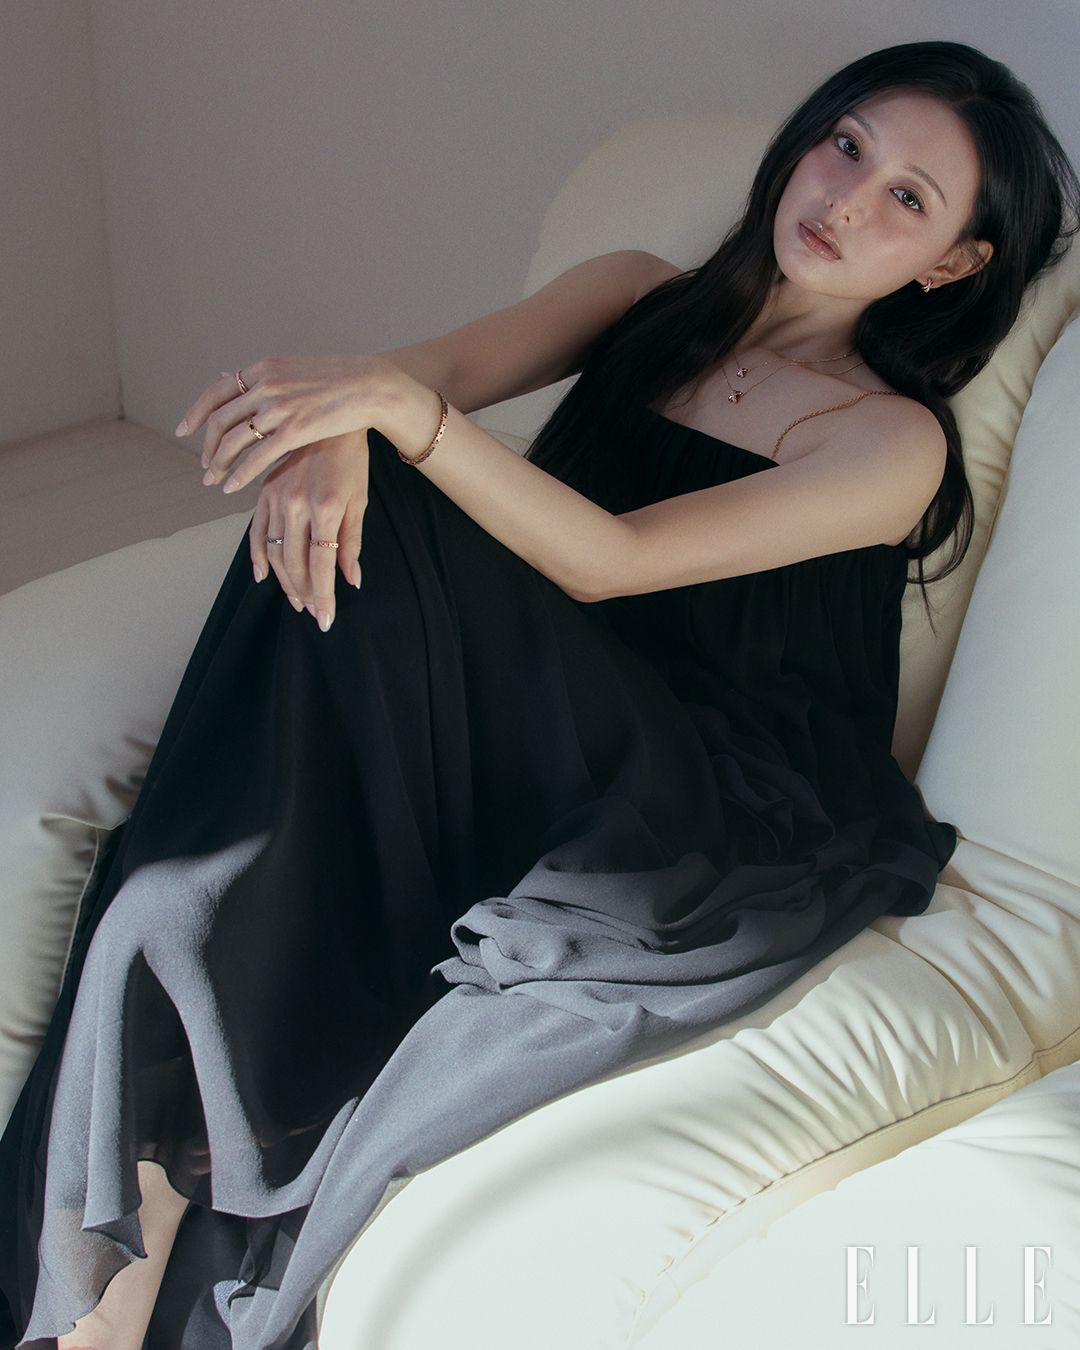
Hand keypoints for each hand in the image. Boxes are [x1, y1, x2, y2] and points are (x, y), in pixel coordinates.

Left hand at [175, 353, 393, 493]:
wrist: (370, 385)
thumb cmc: (340, 381)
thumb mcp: (298, 371)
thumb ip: (273, 379)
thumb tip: (254, 384)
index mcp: (265, 369)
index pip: (217, 391)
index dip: (197, 412)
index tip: (185, 429)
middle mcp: (266, 385)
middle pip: (220, 419)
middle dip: (207, 445)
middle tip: (203, 464)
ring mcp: (279, 407)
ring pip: (234, 440)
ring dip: (218, 463)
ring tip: (213, 479)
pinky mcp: (295, 430)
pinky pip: (257, 456)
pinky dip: (240, 474)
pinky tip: (232, 487)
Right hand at [250, 428, 369, 631]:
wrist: (330, 417)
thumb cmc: (352, 460)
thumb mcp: (360, 499)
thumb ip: (352, 542)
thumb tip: (350, 580)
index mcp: (327, 508)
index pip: (322, 565)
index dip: (323, 596)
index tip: (325, 619)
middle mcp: (298, 505)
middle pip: (295, 563)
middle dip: (304, 594)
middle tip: (312, 612)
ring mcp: (278, 498)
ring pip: (275, 552)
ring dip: (284, 581)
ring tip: (296, 600)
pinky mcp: (265, 491)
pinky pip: (256, 530)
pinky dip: (257, 555)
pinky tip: (262, 575)